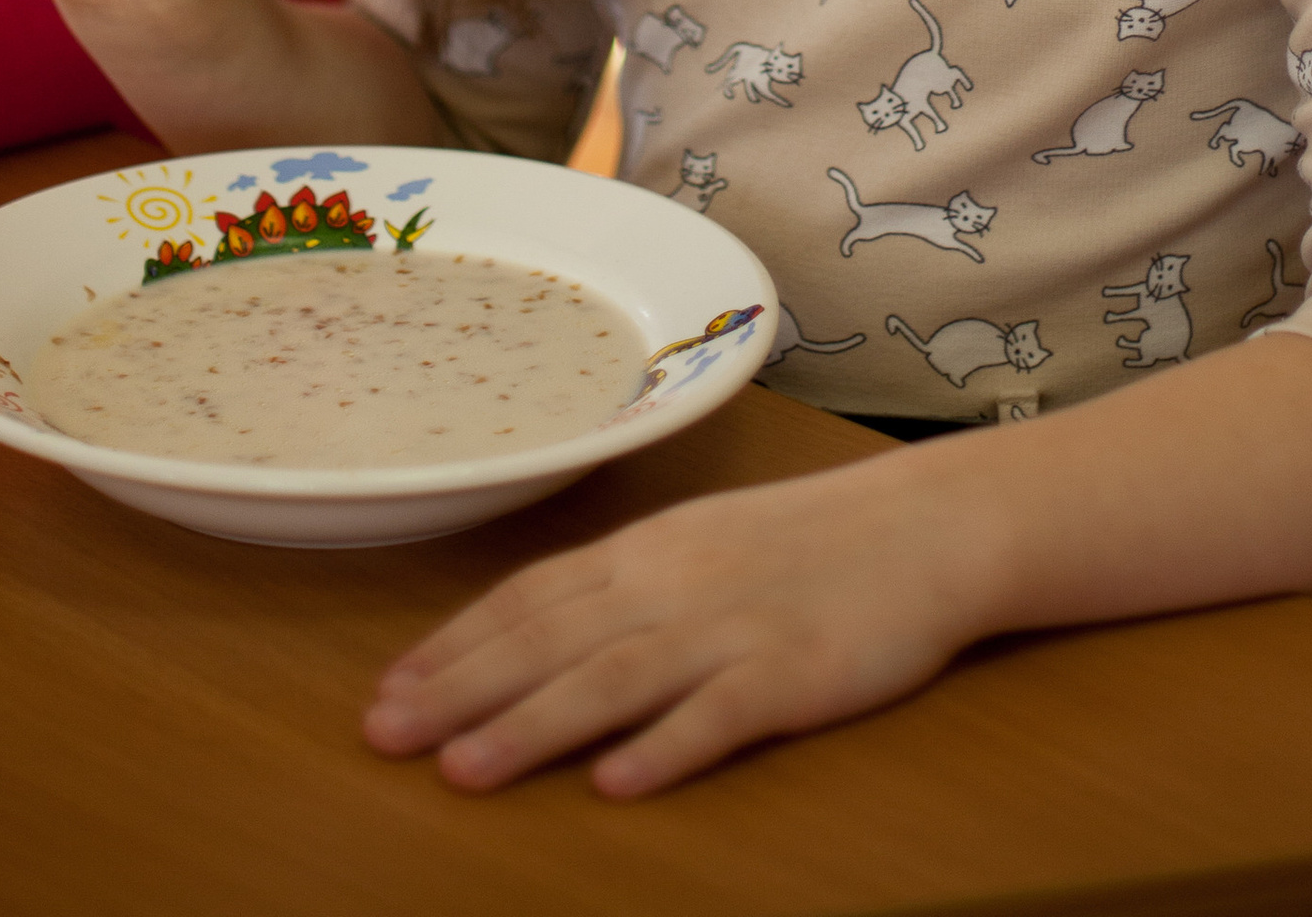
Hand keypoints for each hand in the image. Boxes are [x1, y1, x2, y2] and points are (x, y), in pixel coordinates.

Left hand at [364, 448, 1000, 796]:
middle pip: (551, 639)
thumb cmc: (811, 542)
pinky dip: (665, 748)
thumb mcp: (704, 544)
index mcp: (650, 550)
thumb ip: (626, 588)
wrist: (928, 527)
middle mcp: (676, 584)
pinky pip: (721, 715)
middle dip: (459, 689)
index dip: (454, 645)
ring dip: (532, 725)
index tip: (386, 690)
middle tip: (382, 736)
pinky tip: (616, 784)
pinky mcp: (795, 674)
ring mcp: (734, 628)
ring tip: (463, 772)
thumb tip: (533, 638)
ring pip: (614, 679)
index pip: (531, 596)